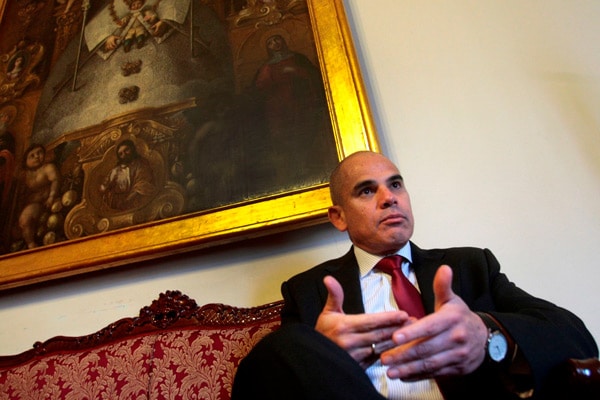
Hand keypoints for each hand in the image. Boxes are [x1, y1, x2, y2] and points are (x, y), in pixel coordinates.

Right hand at [315, 276, 410, 368]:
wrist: (314, 358)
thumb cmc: (323, 333)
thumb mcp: (328, 312)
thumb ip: (335, 295)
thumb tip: (329, 279)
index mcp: (344, 326)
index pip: (371, 321)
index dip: (389, 318)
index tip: (404, 314)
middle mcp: (350, 342)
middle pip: (379, 334)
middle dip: (398, 327)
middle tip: (414, 322)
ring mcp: (354, 356)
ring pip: (380, 347)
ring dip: (396, 340)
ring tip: (411, 333)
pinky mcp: (358, 367)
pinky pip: (377, 359)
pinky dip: (389, 353)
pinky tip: (400, 348)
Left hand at [381, 265, 487, 379]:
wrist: (486, 339)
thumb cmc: (461, 317)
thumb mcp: (453, 300)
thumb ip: (443, 286)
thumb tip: (444, 268)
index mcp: (452, 319)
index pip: (430, 326)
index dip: (412, 332)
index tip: (395, 337)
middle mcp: (456, 338)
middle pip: (427, 348)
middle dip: (404, 354)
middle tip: (384, 358)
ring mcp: (457, 355)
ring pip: (430, 364)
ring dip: (408, 369)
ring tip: (390, 371)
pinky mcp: (456, 369)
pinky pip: (435, 374)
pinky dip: (418, 376)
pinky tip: (403, 376)